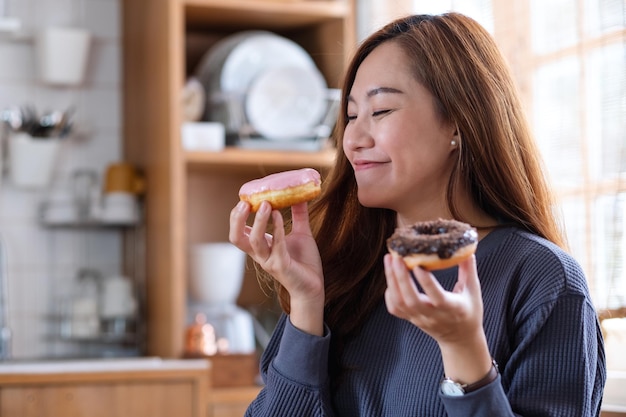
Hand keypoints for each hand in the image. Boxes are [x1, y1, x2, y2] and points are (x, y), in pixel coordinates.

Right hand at [229, 200, 324, 334]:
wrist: (314, 286)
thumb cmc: (304, 262)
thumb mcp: (300, 233)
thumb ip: (298, 214)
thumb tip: (299, 194)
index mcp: (260, 246)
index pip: (239, 231)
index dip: (236, 216)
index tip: (244, 199)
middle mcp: (260, 254)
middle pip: (236, 238)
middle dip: (236, 220)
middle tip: (245, 202)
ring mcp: (268, 261)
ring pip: (254, 241)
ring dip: (258, 221)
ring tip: (265, 204)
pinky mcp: (281, 265)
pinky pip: (276, 245)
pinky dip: (276, 227)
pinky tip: (279, 214)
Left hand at [384, 254, 491, 381]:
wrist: (460, 339)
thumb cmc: (469, 313)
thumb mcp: (473, 291)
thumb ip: (469, 270)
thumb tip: (467, 249)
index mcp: (452, 308)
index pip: (437, 297)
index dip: (426, 282)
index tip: (418, 265)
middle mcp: (433, 315)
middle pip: (411, 300)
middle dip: (401, 277)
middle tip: (396, 257)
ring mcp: (420, 318)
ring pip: (400, 303)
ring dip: (392, 281)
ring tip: (389, 260)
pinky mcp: (411, 319)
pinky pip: (395, 308)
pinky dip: (389, 293)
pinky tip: (391, 278)